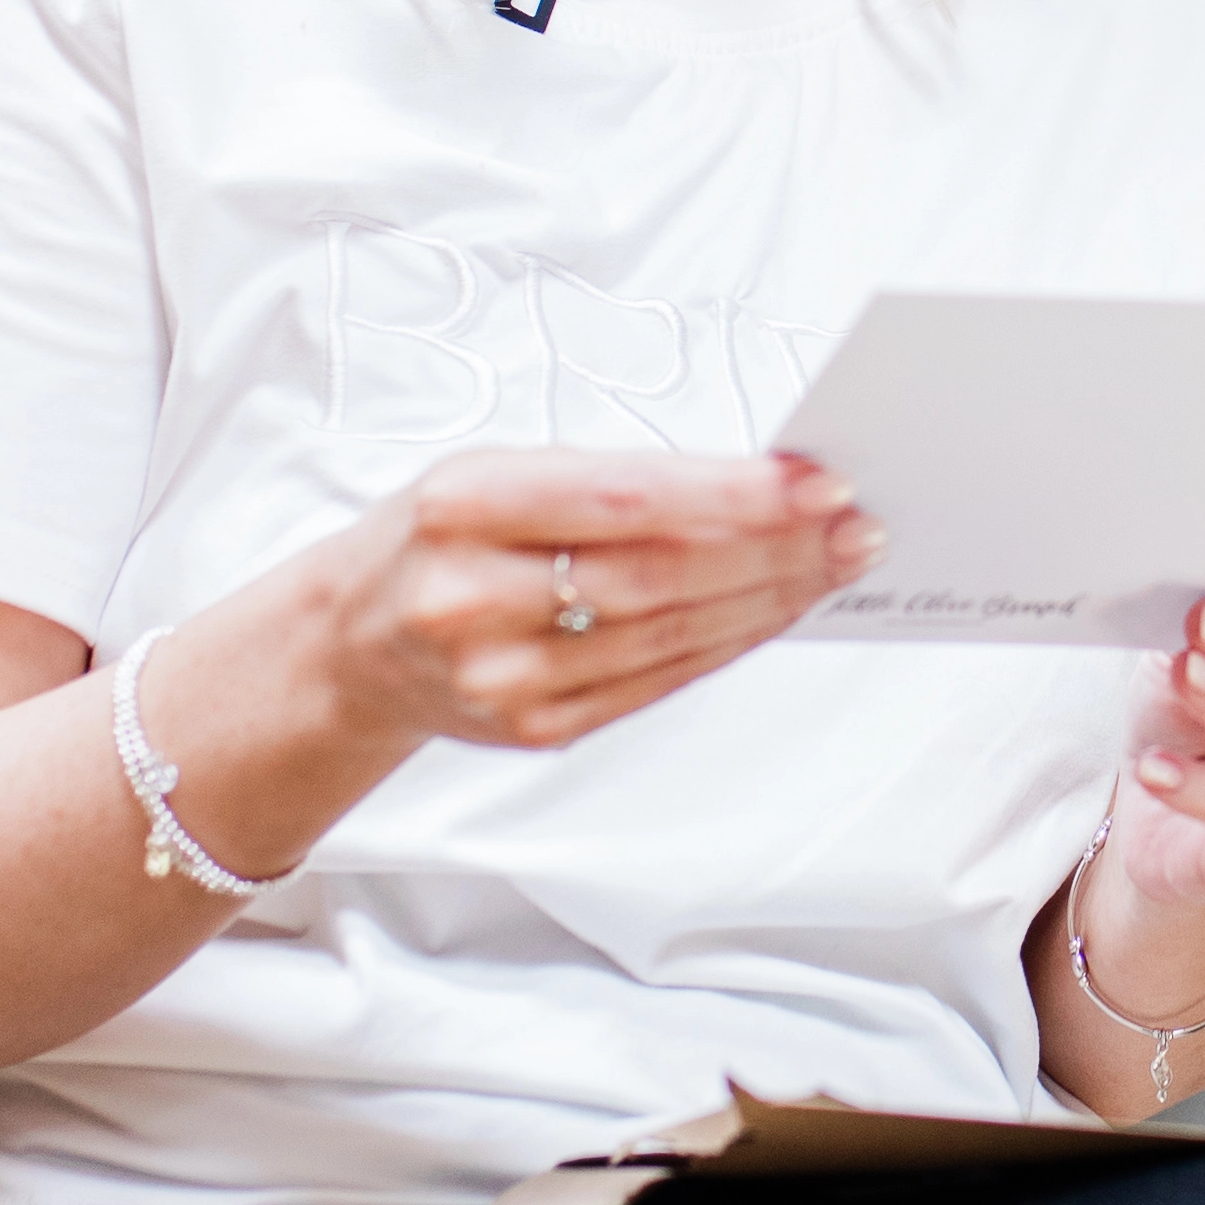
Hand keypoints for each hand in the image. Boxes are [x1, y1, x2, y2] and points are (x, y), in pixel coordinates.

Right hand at [292, 449, 877, 753]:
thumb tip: (757, 485)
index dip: (732, 495)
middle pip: (659, 576)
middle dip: (774, 549)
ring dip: (770, 598)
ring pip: (669, 636)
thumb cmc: (438, 538)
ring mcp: (503, 679)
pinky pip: (659, 683)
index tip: (816, 481)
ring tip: (836, 562)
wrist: (349, 646)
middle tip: (855, 524)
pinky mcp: (537, 730)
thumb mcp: (491, 474)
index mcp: (460, 506)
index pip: (624, 499)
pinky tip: (776, 609)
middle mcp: (473, 598)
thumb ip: (610, 480)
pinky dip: (730, 643)